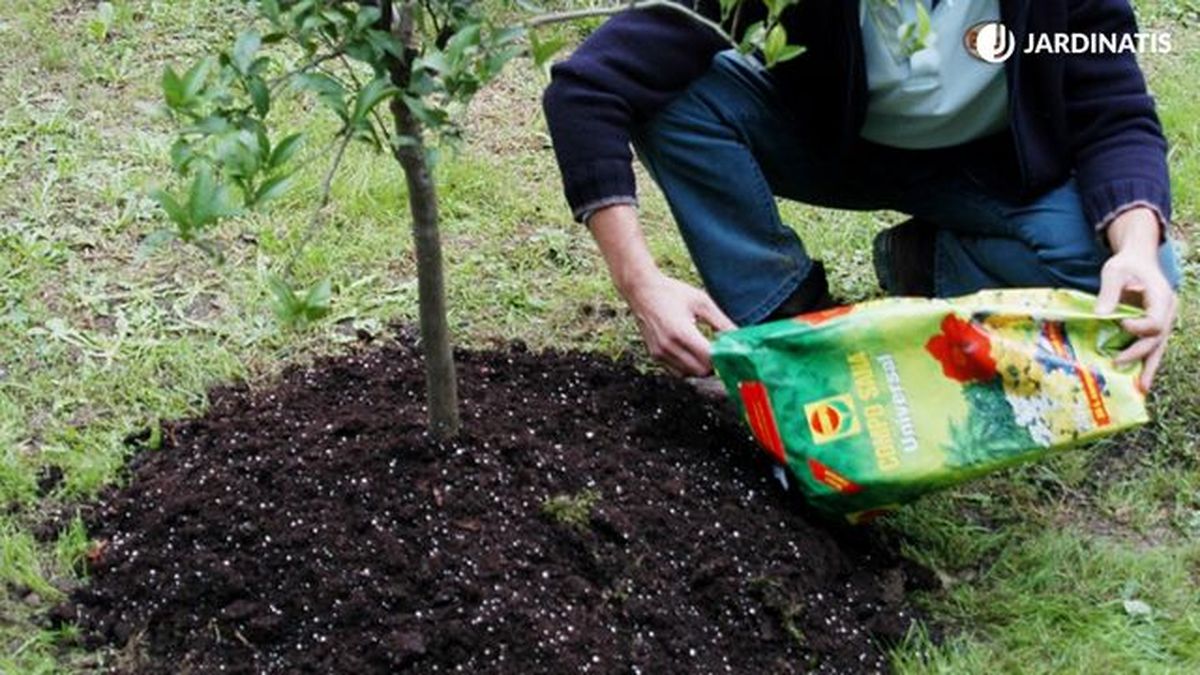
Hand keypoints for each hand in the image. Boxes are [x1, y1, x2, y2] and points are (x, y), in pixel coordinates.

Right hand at [624, 272, 735, 375]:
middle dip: (715, 364)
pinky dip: (688, 367)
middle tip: (721, 351)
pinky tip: (692, 352)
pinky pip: (677, 371)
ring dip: (702, 367)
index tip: (732, 352)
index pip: (709, 358)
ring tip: (706, 350)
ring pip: (690, 374)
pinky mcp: (655, 355)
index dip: (723, 357)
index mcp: (681, 332)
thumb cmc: (671, 292)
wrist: (641, 290)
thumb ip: (722, 322)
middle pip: (702, 370)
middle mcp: (669, 346)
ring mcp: (660, 353)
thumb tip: (738, 337)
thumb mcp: (702, 302)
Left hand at [1096, 209, 1175, 391]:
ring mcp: (1162, 321)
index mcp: (1162, 298)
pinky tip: (1139, 380)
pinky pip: (1151, 346)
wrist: (1137, 260)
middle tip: (1119, 364)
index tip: (1121, 324)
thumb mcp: (1115, 272)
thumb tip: (1101, 315)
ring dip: (1148, 368)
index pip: (1154, 320)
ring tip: (1142, 388)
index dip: (1139, 326)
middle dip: (1139, 354)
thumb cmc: (1126, 264)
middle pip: (1157, 339)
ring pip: (1157, 347)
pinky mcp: (1154, 327)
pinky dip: (1145, 362)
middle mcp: (1166, 312)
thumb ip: (1109, 292)